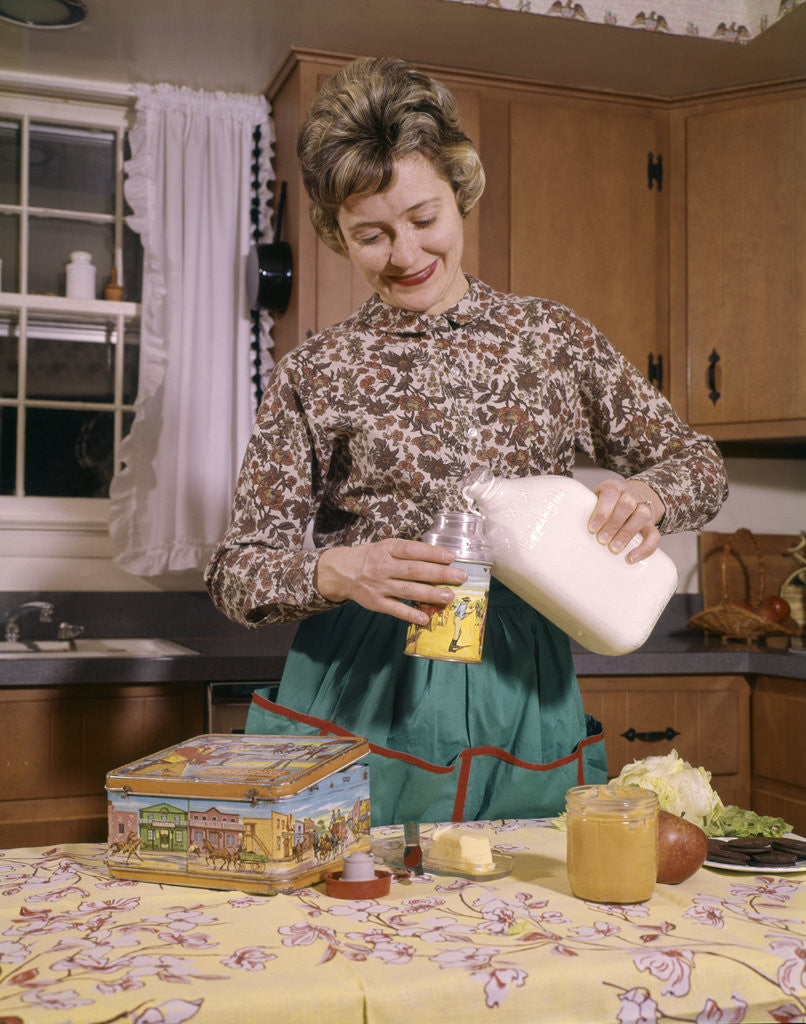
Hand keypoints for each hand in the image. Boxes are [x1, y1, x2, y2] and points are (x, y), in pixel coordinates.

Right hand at [314, 538, 466, 624]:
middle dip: (439, 574)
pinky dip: (411, 615)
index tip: (451, 557)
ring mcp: (379, 586)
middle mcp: (383, 566)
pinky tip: (426, 618)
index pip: (412, 550)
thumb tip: (439, 557)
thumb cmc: (370, 557)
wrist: (342, 571)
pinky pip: (396, 609)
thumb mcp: (385, 547)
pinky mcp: (376, 603)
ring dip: (430, 594)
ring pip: (408, 590)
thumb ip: (408, 552)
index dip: (432, 553)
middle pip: (414, 570)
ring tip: (449, 597)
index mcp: (386, 549)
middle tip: (460, 577)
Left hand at [588, 479, 664, 562]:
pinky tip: (632, 557)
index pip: (610, 494)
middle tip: (602, 540)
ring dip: (627, 533)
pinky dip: (645, 548)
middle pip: (627, 505)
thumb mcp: (597, 500)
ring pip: (642, 516)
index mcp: (614, 488)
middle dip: (613, 524)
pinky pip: (654, 536)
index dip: (602, 511)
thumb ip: (588, 511)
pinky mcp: (652, 525)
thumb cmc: (608, 505)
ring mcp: (644, 509)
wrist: (635, 497)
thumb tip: (571, 533)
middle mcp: (631, 496)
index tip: (592, 528)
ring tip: (614, 548)